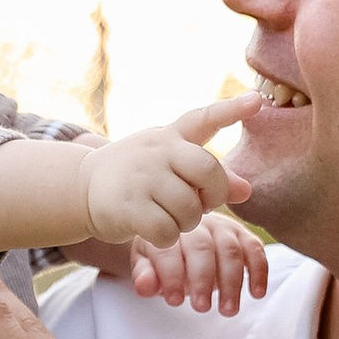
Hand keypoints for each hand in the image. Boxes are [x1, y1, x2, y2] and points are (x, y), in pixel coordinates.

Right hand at [77, 100, 251, 249]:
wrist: (82, 188)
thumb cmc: (138, 177)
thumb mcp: (171, 167)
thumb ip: (209, 177)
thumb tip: (246, 191)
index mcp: (172, 137)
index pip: (204, 118)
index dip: (232, 110)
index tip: (257, 101)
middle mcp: (158, 150)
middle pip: (208, 171)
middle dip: (213, 195)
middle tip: (200, 203)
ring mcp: (141, 176)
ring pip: (190, 210)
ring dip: (186, 223)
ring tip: (169, 217)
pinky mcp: (128, 205)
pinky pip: (168, 231)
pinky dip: (166, 238)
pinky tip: (153, 230)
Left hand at [131, 207, 270, 315]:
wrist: (181, 231)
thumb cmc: (162, 255)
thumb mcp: (146, 264)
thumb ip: (145, 275)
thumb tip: (144, 286)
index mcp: (167, 229)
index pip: (169, 250)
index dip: (171, 276)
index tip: (174, 301)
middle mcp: (196, 223)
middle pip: (202, 248)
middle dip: (202, 280)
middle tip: (201, 308)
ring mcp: (222, 227)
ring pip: (231, 250)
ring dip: (231, 282)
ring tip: (228, 310)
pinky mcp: (243, 235)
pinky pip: (255, 249)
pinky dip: (259, 271)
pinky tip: (257, 294)